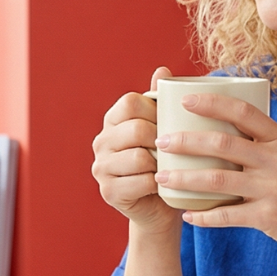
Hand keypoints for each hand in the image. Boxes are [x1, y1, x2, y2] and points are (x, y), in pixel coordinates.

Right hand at [92, 67, 181, 234]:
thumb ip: (161, 101)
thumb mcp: (165, 129)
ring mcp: (101, 167)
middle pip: (136, 129)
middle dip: (161, 139)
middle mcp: (101, 141)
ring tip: (169, 167)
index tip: (169, 123)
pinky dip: (158, 184)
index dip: (155, 111)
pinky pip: (140, 182)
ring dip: (161, 164)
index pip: (130, 102)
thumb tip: (163, 70)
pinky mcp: (109, 191)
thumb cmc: (167, 162)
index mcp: (113, 120)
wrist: (163, 205)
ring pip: (138, 157)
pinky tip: (163, 185)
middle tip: (175, 150)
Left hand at [153, 92, 276, 263]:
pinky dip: (203, 216)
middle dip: (186, 140)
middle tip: (162, 141)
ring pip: (217, 179)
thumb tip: (223, 126)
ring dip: (184, 178)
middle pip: (222, 143)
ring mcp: (272, 189)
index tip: (185, 100)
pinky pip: (226, 215)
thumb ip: (263, 143)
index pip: (244, 111)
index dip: (213, 102)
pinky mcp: (268, 217)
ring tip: (161, 177)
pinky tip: (186, 215)